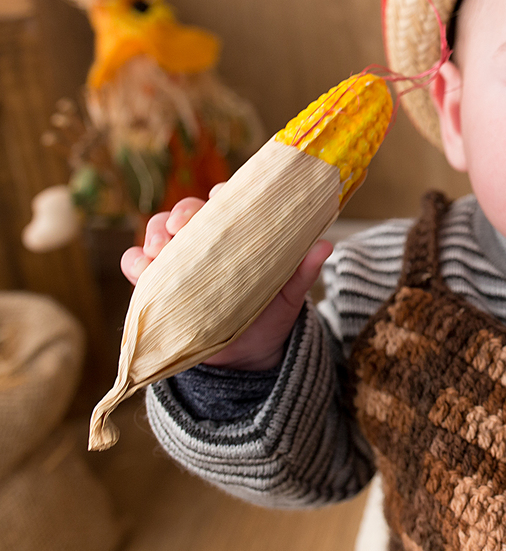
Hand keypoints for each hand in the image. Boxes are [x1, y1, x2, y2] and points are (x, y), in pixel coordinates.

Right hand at [120, 183, 332, 371]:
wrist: (248, 354)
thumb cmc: (270, 312)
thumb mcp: (290, 292)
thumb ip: (304, 269)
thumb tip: (325, 245)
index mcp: (238, 231)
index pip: (226, 201)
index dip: (220, 195)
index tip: (219, 197)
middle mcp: (205, 239)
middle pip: (186, 212)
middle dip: (181, 213)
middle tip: (182, 226)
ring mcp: (178, 259)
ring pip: (158, 232)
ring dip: (155, 233)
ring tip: (161, 248)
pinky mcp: (158, 283)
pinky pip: (137, 265)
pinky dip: (136, 262)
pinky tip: (143, 269)